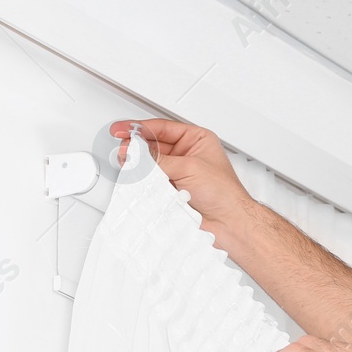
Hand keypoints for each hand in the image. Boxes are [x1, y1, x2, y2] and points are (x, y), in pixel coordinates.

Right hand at [107, 118, 256, 231]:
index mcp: (196, 139)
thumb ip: (160, 160)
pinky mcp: (173, 189)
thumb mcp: (189, 167)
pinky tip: (137, 178)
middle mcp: (187, 154)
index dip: (140, 128)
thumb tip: (138, 153)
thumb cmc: (224, 194)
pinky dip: (143, 180)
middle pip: (154, 145)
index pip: (163, 128)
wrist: (229, 223)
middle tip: (122, 150)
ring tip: (127, 164)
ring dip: (139, 164)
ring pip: (151, 164)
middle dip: (136, 147)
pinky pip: (152, 181)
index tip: (122, 129)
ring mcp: (179, 172)